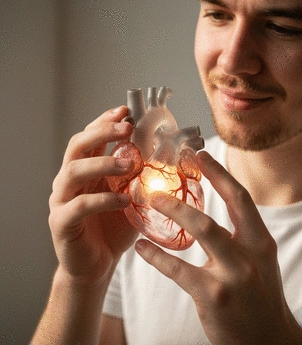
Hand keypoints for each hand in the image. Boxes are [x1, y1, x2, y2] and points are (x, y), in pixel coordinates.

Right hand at [49, 106, 138, 285]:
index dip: (105, 121)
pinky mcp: (61, 223)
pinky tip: (124, 200)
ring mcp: (61, 201)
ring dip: (103, 163)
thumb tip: (165, 153)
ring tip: (130, 164)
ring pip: (73, 171)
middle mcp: (69, 180)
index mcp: (85, 170)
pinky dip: (103, 200)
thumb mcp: (130, 195)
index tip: (126, 110)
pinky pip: (79, 206)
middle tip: (126, 127)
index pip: (90, 137)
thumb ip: (138, 176)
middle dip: (102, 132)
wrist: (98, 264)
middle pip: (77, 146)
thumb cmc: (115, 227)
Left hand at [135, 151, 301, 343]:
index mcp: (261, 241)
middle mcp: (250, 254)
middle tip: (169, 170)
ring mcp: (232, 275)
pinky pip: (178, 269)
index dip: (220, 173)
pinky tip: (142, 247)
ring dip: (174, 210)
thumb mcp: (260, 260)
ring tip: (152, 198)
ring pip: (201, 230)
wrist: (270, 341)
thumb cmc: (262, 297)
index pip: (240, 198)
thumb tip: (219, 209)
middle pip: (222, 207)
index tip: (201, 155)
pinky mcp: (213, 296)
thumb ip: (243, 235)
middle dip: (195, 185)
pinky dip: (157, 256)